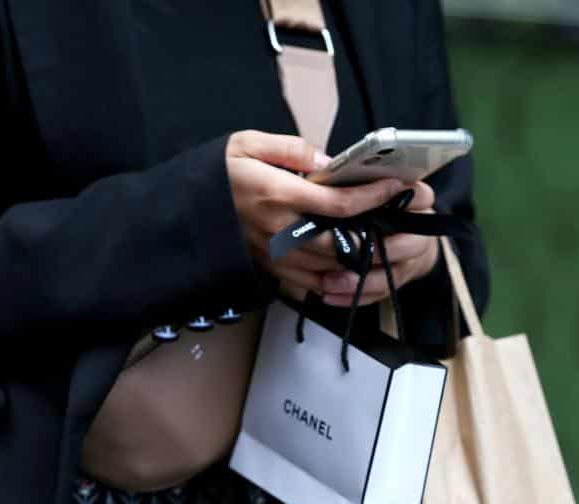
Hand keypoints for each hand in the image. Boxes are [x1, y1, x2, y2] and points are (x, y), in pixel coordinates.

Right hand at [226, 130, 426, 300]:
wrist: (181, 209)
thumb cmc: (217, 172)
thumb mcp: (246, 143)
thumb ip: (290, 149)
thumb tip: (327, 162)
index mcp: (277, 194)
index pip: (338, 203)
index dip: (373, 197)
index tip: (396, 187)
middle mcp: (277, 230)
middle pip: (339, 244)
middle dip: (373, 238)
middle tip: (397, 225)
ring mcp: (272, 254)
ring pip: (327, 268)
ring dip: (356, 259)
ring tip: (381, 243)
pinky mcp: (267, 268)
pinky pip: (308, 284)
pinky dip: (333, 280)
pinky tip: (349, 268)